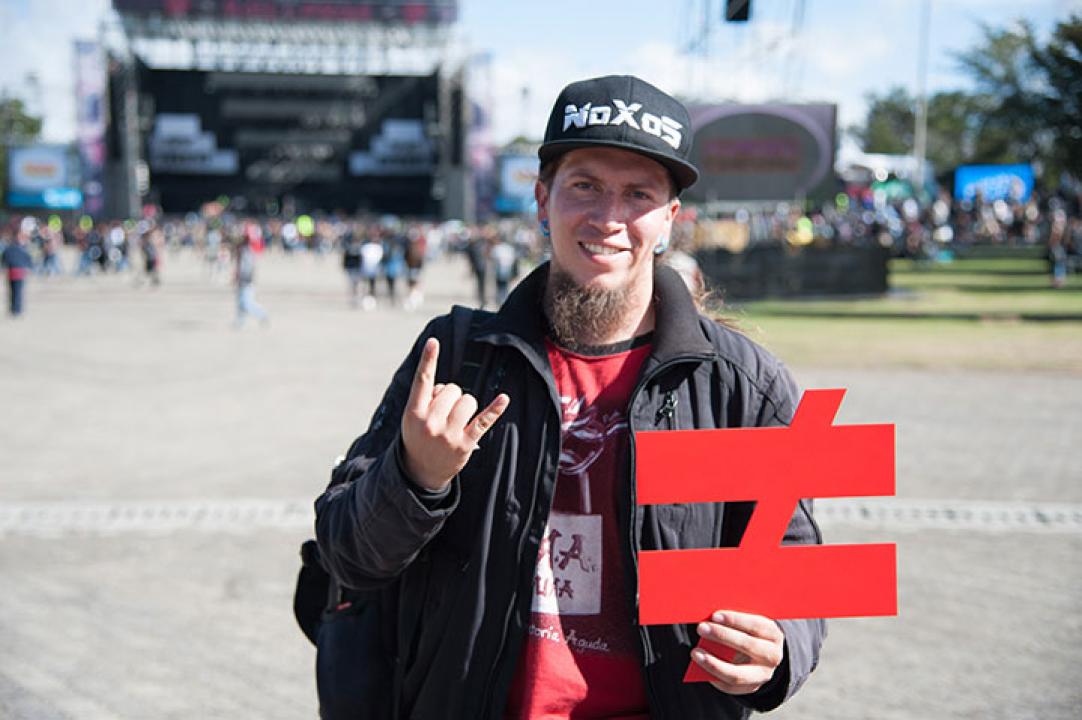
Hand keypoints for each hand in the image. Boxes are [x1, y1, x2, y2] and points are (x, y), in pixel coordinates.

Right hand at [401, 338, 509, 490]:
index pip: (422, 381)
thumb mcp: (412, 418)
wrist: (421, 471)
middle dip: (451, 396)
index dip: (428, 359)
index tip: (434, 341)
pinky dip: (495, 409)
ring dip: (466, 405)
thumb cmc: (419, 436)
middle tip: (444, 413)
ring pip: (468, 400)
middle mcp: (431, 422)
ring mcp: (449, 434)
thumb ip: (426, 400)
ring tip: (457, 419)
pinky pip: (483, 420)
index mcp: (414, 412)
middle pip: (452, 389)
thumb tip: (449, 388)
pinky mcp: (465, 443)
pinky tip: (504, 398)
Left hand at [693, 610, 784, 695]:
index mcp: (773, 634)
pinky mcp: (751, 688)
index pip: (755, 625)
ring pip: (737, 673)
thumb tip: (711, 618)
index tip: (715, 615)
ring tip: (695, 652)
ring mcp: (763, 675)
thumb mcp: (748, 625)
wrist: (762, 656)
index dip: (735, 620)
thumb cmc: (748, 633)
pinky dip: (713, 676)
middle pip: (747, 646)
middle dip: (722, 636)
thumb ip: (734, 622)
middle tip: (701, 628)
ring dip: (713, 663)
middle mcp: (772, 656)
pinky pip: (730, 686)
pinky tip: (701, 666)